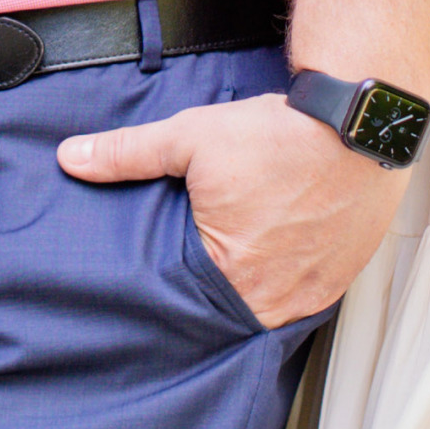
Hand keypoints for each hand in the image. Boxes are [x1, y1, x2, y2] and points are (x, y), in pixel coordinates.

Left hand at [57, 89, 400, 324]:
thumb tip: (72, 157)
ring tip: (239, 241)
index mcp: (232, 279)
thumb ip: (127, 154)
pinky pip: (300, 291)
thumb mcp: (190, 137)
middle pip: (226, 303)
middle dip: (209, 278)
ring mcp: (313, 294)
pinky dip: (283, 271)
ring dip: (249, 277)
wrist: (357, 124)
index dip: (170, 278)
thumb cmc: (278, 135)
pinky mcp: (341, 280)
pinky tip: (273, 241)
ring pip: (265, 300)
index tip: (162, 260)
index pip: (183, 298)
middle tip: (201, 246)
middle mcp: (277, 301)